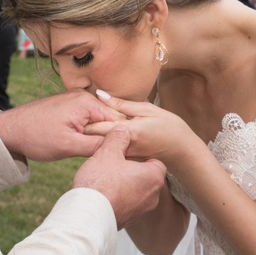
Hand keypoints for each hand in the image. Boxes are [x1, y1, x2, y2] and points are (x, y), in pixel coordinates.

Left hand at [0, 90, 124, 162]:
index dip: (122, 138)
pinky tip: (84, 145)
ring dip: (99, 136)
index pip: (119, 120)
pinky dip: (89, 132)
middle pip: (110, 119)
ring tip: (95, 152)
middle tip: (108, 156)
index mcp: (86, 102)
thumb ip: (97, 145)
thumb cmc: (35, 137)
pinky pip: (88, 119)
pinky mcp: (69, 106)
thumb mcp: (68, 146)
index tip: (123, 155)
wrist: (9, 130)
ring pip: (99, 121)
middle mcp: (84, 96)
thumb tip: (122, 144)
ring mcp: (76, 100)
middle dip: (110, 137)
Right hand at [72, 126, 165, 229]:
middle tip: (114, 164)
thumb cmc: (101, 183)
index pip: (155, 161)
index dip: (140, 155)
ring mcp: (141, 211)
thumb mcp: (108, 152)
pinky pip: (127, 204)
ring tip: (106, 179)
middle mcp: (153, 196)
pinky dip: (118, 198)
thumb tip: (122, 129)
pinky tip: (103, 193)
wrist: (88, 215)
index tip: (126, 153)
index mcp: (154, 177)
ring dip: (125, 185)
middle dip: (132, 170)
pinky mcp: (129, 221)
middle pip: (146, 176)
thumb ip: (118, 138)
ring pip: (136, 191)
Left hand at [83, 93, 202, 170]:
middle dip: (84, 128)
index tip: (73, 113)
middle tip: (73, 120)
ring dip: (92, 136)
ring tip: (83, 127)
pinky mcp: (126, 160)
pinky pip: (109, 150)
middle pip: (95, 137)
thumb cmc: (169, 127)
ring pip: (100, 145)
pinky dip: (103, 142)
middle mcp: (123, 145)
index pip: (96, 125)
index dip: (83, 119)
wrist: (183, 151)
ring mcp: (124, 155)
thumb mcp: (147, 109)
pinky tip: (103, 137)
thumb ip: (122, 104)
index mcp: (127, 130)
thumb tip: (100, 94)